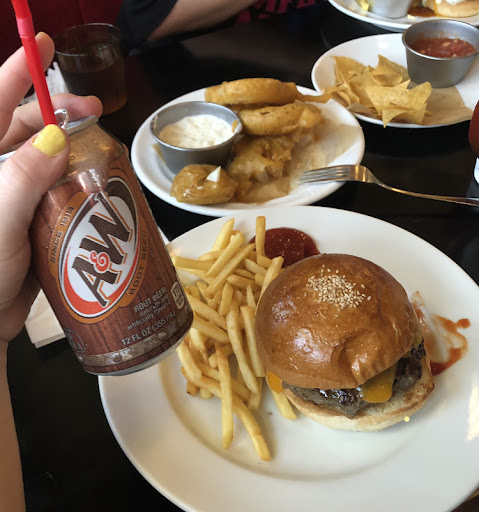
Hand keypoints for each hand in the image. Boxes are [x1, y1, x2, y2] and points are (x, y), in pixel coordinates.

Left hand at [0, 33, 101, 343]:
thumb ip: (22, 178)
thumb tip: (55, 135)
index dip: (18, 70)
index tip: (41, 42)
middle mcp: (1, 174)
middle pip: (29, 128)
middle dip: (59, 113)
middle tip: (93, 110)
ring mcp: (20, 198)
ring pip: (51, 160)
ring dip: (76, 151)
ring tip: (101, 148)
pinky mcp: (40, 221)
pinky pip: (64, 192)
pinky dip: (83, 184)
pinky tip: (101, 185)